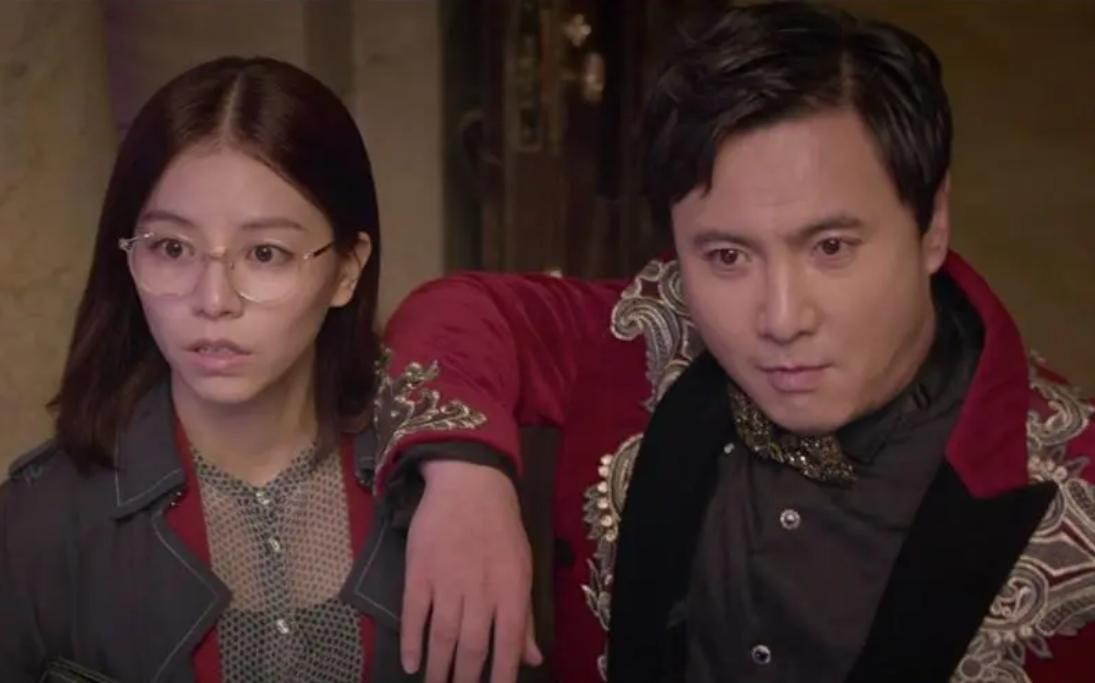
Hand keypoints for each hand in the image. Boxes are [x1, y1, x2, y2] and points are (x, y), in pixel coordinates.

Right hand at [401, 459, 542, 682]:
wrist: (469, 483)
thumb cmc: (501, 528)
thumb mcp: (522, 567)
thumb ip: (525, 616)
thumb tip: (533, 658)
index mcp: (511, 589)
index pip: (508, 645)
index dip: (501, 678)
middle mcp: (480, 589)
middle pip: (472, 647)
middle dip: (466, 680)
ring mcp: (447, 580)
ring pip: (442, 636)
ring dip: (438, 669)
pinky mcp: (419, 571)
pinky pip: (414, 614)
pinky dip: (412, 641)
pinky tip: (411, 663)